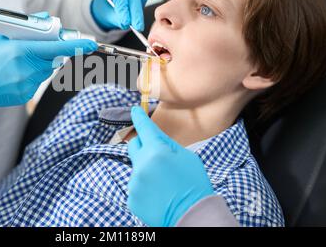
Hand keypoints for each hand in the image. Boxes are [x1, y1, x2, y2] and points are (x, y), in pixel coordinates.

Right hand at [0, 32, 96, 118]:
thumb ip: (24, 25)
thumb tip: (45, 18)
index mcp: (21, 51)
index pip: (56, 48)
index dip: (75, 45)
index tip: (89, 43)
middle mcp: (27, 69)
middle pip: (54, 60)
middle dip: (51, 53)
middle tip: (40, 48)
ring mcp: (27, 85)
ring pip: (46, 72)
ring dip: (41, 64)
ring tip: (20, 61)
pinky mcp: (25, 96)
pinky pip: (36, 83)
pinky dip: (31, 76)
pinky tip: (14, 74)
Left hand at [127, 106, 214, 226]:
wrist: (192, 215)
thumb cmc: (194, 183)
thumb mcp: (186, 157)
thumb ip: (167, 144)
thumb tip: (154, 136)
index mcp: (156, 151)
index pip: (144, 128)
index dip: (138, 117)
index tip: (135, 110)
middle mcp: (141, 165)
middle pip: (133, 145)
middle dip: (143, 145)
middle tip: (157, 154)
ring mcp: (134, 182)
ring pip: (136, 166)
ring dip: (146, 169)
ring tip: (163, 182)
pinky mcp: (131, 197)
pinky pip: (135, 184)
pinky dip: (144, 186)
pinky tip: (158, 193)